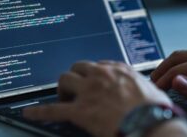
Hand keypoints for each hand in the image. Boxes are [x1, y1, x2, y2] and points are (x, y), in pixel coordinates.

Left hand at [23, 61, 171, 136]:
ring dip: (63, 88)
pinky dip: (41, 111)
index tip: (93, 78)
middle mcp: (101, 76)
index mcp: (118, 70)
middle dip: (76, 75)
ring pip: (64, 79)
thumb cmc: (155, 108)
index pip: (99, 65)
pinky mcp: (81, 111)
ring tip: (63, 96)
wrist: (152, 123)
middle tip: (76, 86)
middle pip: (79, 66)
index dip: (94, 73)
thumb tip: (143, 86)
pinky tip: (31, 112)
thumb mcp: (151, 88)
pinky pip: (54, 110)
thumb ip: (141, 83)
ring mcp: (89, 92)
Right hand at [151, 50, 186, 112]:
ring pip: (186, 55)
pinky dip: (182, 64)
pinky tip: (182, 72)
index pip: (179, 68)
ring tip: (163, 75)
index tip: (155, 88)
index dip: (164, 78)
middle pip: (179, 55)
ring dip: (171, 64)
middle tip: (153, 79)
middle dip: (163, 66)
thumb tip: (176, 81)